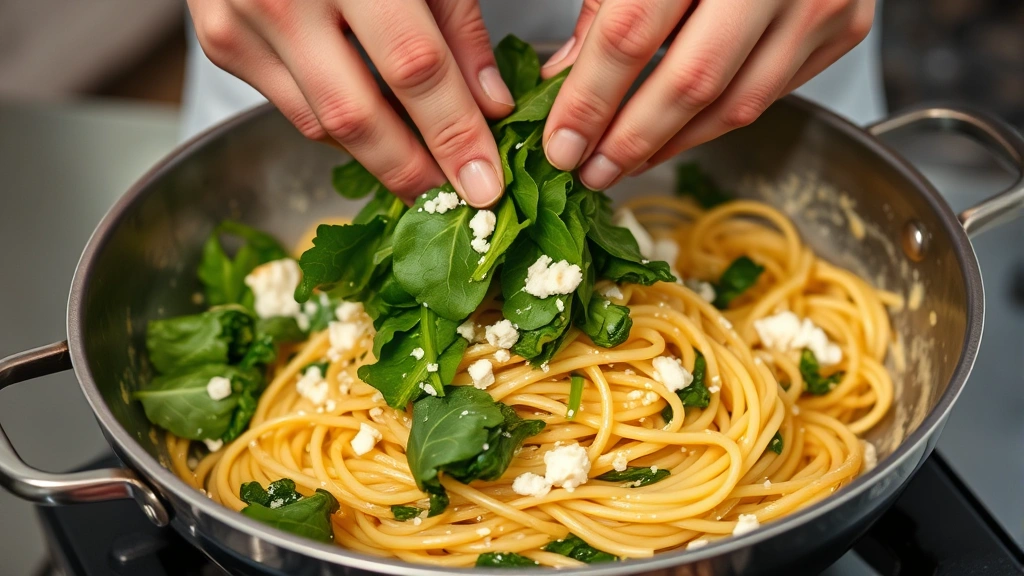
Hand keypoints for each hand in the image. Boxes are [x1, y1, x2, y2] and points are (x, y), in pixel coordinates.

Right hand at [187, 0, 514, 206]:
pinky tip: (380, 130)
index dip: (455, 134)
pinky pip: (295, 107)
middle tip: (456, 201)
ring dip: (380, 157)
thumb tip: (490, 105)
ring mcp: (240, 21)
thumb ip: (457, 25)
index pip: (414, 68)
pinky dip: (342, 126)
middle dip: (414, 171)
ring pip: (322, 123)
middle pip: (358, 114)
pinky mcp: (220, 41)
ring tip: (426, 172)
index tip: (487, 183)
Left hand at [540, 0, 874, 189]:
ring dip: (673, 144)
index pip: (632, 35)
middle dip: (631, 140)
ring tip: (626, 162)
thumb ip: (604, 5)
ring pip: (736, 103)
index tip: (561, 144)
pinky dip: (717, 122)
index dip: (590, 99)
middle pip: (690, 82)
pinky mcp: (844, 26)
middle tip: (591, 172)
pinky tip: (677, 134)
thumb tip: (566, 77)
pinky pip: (771, 94)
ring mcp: (816, 1)